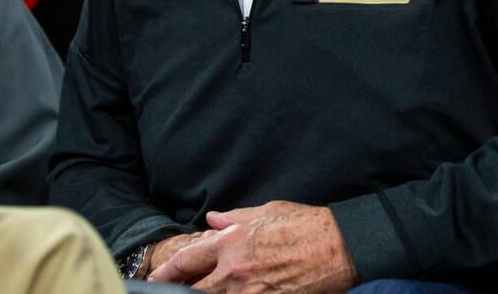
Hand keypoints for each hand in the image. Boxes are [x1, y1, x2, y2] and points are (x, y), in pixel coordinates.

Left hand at [148, 200, 357, 293]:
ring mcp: (252, 291)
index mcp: (234, 241)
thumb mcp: (268, 211)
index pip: (188, 259)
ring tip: (205, 290)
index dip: (168, 271)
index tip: (156, 277)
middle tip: (172, 291)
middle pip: (196, 289)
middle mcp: (236, 268)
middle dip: (181, 290)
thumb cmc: (307, 225)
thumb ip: (235, 218)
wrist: (341, 246)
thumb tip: (212, 219)